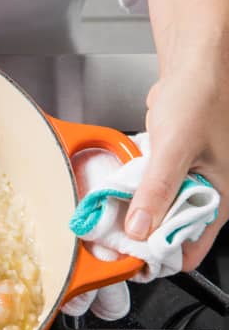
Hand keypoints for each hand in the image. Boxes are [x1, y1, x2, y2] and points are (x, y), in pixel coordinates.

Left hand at [126, 0, 228, 269]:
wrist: (196, 67)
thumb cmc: (201, 99)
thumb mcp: (175, 148)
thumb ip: (156, 190)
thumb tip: (139, 228)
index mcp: (220, 198)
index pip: (192, 250)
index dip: (161, 259)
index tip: (130, 261)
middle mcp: (207, 195)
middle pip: (171, 235)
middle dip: (143, 240)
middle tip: (112, 240)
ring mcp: (190, 183)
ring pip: (159, 214)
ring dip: (136, 217)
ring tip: (111, 219)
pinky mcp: (173, 169)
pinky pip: (152, 193)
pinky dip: (136, 196)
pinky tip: (119, 194)